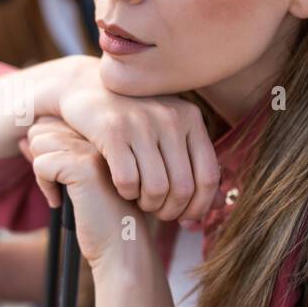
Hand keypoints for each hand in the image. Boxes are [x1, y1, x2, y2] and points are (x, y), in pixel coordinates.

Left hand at [22, 117, 139, 267]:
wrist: (124, 246)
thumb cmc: (101, 215)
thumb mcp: (73, 180)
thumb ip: (51, 155)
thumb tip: (22, 139)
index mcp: (103, 132)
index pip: (53, 121)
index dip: (49, 152)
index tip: (63, 177)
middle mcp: (102, 133)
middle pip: (43, 128)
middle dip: (43, 158)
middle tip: (61, 186)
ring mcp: (95, 148)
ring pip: (40, 142)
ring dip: (43, 172)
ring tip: (62, 193)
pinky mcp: (85, 167)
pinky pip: (42, 164)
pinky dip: (44, 187)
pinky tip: (61, 202)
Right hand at [53, 63, 218, 224]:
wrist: (85, 87)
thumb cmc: (132, 118)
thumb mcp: (168, 130)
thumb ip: (193, 162)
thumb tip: (222, 203)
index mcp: (190, 117)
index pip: (209, 176)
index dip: (200, 206)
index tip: (186, 219)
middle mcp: (170, 117)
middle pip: (183, 187)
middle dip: (170, 210)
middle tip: (158, 212)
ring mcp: (141, 122)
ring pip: (157, 188)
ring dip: (148, 204)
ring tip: (140, 201)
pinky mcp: (111, 130)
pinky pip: (127, 180)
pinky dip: (126, 193)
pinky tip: (122, 188)